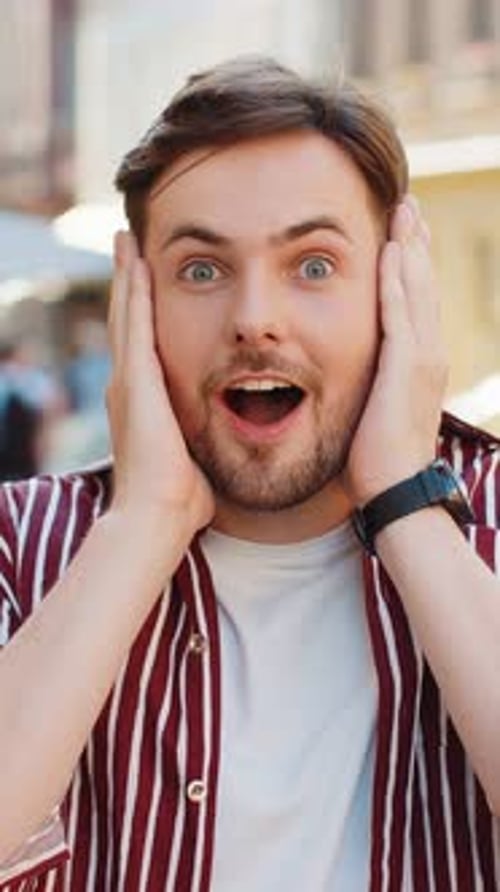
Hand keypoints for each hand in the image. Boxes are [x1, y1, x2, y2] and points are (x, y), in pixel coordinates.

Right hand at [106, 232, 214, 554]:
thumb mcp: (195, 461)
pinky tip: (136, 261)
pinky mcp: (134, 381)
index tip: (149, 288)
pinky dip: (133, 291)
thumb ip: (204, 446)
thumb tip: (233, 451)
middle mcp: (128, 387)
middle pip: (127, 322)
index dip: (143, 316)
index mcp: (143, 404)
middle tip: (130, 249)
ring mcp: (128, 382)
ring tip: (127, 242)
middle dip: (129, 286)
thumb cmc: (180, 501)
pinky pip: (134, 323)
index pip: (143, 347)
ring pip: (125, 314)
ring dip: (127, 277)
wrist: (158, 517)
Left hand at [344, 196, 447, 505]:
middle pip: (423, 286)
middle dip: (416, 243)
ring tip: (405, 211)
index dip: (412, 265)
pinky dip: (398, 281)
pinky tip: (391, 251)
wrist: (396, 489)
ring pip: (418, 291)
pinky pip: (401, 314)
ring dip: (410, 248)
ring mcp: (421, 359)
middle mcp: (428, 353)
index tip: (403, 234)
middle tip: (408, 206)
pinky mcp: (404, 368)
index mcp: (421, 362)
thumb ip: (377, 384)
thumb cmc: (380, 458)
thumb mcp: (379, 410)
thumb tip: (361, 375)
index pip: (418, 302)